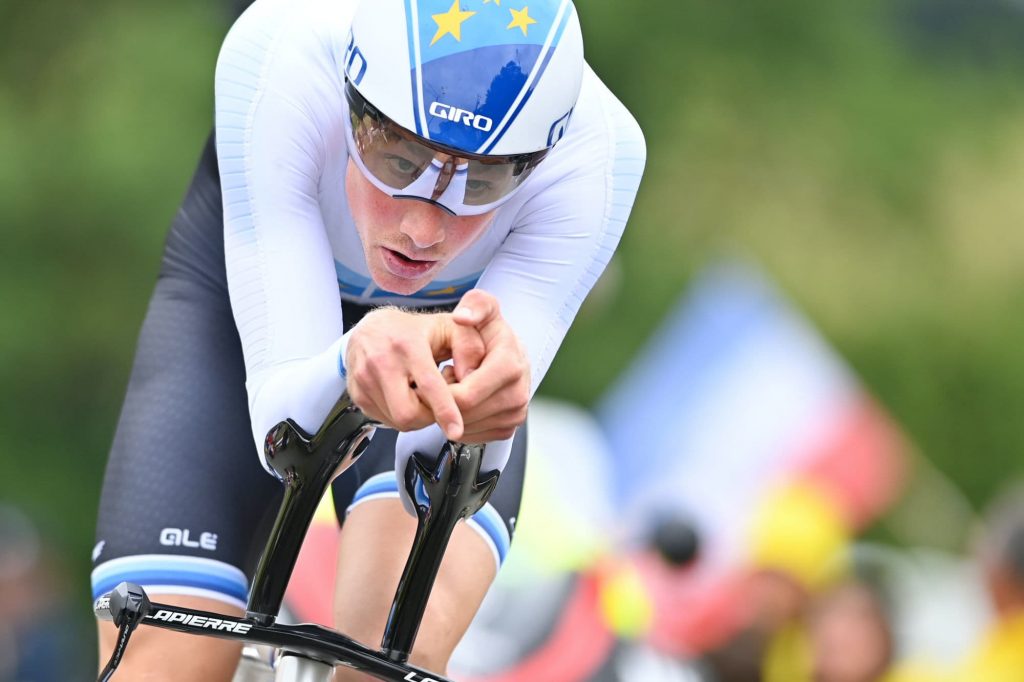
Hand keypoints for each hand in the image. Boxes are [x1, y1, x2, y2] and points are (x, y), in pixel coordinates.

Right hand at [345, 308, 482, 439]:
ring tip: (421, 396)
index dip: (444, 411)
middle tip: (438, 403)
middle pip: (408, 413)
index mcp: (408, 345)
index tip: (456, 430)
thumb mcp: (449, 327)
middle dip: (430, 417)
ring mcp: (365, 380)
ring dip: (417, 417)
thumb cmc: (416, 330)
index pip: (428, 385)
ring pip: (398, 421)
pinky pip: (385, 420)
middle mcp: (381, 362)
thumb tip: (473, 376)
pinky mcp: (357, 394)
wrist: (370, 328)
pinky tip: (406, 397)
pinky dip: (401, 416)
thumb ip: (469, 347)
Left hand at [447, 290, 529, 442]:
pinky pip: (473, 436)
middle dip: (446, 402)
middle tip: (443, 381)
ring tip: (455, 388)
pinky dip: (460, 423)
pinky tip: (463, 402)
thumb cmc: (489, 331)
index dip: (444, 391)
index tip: (438, 375)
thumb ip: (474, 305)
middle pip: (465, 414)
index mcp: (510, 365)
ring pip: (467, 428)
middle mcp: (518, 393)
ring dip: (452, 413)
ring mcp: (515, 413)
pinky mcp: (509, 428)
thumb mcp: (481, 308)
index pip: (467, 395)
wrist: (509, 352)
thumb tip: (463, 317)